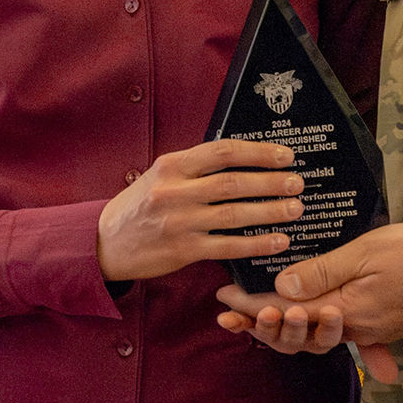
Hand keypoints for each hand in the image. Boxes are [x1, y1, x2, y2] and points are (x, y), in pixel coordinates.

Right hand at [97, 140, 303, 281]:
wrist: (104, 244)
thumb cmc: (140, 206)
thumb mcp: (161, 176)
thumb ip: (195, 168)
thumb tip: (244, 160)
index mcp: (172, 166)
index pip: (222, 152)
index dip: (258, 152)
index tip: (285, 154)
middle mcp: (175, 191)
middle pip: (233, 182)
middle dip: (271, 182)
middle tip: (298, 183)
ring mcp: (179, 222)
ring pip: (234, 214)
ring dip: (270, 211)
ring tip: (295, 209)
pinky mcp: (183, 250)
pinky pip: (228, 246)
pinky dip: (256, 243)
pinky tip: (278, 241)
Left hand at [214, 222, 402, 380]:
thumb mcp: (366, 253)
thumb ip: (323, 272)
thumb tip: (281, 288)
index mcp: (345, 311)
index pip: (286, 313)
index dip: (251, 307)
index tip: (223, 300)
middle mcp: (354, 329)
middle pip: (296, 335)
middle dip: (258, 326)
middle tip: (227, 316)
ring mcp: (370, 331)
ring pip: (316, 337)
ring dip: (283, 332)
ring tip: (256, 319)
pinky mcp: (383, 326)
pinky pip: (340, 336)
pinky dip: (316, 332)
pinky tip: (306, 325)